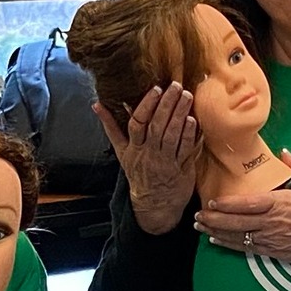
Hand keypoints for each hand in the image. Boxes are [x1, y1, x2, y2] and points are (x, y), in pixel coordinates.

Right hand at [92, 83, 197, 235]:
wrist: (153, 204)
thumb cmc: (139, 173)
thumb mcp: (122, 152)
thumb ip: (111, 127)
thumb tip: (97, 105)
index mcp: (133, 148)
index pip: (137, 123)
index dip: (146, 106)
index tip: (155, 89)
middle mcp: (148, 153)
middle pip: (156, 126)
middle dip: (166, 104)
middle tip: (175, 86)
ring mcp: (165, 161)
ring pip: (171, 135)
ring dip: (179, 114)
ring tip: (186, 96)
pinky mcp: (181, 168)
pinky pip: (185, 149)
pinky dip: (189, 134)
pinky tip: (193, 119)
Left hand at [194, 151, 290, 281]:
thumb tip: (284, 152)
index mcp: (280, 203)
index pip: (246, 203)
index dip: (226, 204)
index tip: (211, 202)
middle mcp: (272, 222)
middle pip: (236, 222)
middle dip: (213, 220)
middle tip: (196, 216)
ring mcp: (272, 239)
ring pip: (238, 237)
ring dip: (217, 232)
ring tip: (200, 228)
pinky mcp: (275, 253)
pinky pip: (247, 249)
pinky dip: (230, 245)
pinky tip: (218, 241)